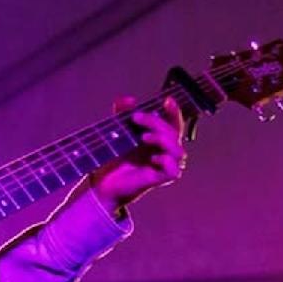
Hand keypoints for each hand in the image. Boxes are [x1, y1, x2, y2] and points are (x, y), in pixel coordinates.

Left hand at [91, 94, 188, 217]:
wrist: (104, 182)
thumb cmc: (115, 158)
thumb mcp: (117, 130)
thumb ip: (122, 112)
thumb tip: (129, 99)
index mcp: (160, 138)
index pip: (174, 122)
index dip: (174, 111)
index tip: (166, 100)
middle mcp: (166, 151)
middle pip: (174, 132)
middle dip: (155, 121)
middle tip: (136, 118)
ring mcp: (165, 166)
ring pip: (178, 150)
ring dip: (162, 139)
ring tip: (143, 137)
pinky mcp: (161, 180)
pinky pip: (174, 170)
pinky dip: (166, 161)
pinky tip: (153, 158)